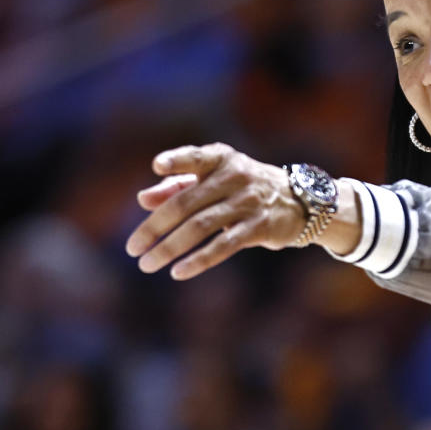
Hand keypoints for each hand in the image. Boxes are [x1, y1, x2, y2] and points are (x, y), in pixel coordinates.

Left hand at [125, 143, 305, 279]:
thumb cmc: (243, 189)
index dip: (177, 161)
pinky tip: (178, 272)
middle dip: (155, 227)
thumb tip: (142, 199)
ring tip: (147, 264)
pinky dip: (199, 260)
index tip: (157, 166)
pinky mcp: (259, 227)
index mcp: (220, 160)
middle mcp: (234, 177)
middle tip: (132, 248)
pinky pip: (224, 245)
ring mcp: (248, 202)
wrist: (298, 202)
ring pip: (200, 227)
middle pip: (186, 203)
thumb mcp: (214, 180)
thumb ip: (177, 186)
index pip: (196, 157)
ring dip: (170, 248)